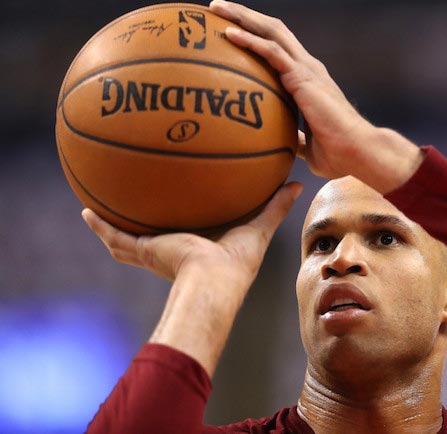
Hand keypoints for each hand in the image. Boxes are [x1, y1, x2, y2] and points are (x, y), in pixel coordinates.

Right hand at [82, 182, 301, 284]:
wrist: (214, 280)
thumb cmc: (238, 262)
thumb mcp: (258, 226)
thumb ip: (275, 206)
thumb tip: (296, 184)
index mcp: (197, 247)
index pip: (184, 233)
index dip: (180, 223)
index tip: (180, 208)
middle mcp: (171, 250)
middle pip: (152, 237)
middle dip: (143, 226)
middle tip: (137, 205)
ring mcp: (153, 251)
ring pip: (127, 239)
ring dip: (114, 226)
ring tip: (100, 208)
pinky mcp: (142, 249)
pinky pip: (114, 237)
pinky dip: (99, 226)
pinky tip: (86, 211)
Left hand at [209, 1, 422, 192]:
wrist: (357, 152)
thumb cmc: (338, 154)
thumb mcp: (308, 146)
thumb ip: (295, 138)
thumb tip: (282, 144)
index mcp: (308, 79)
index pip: (279, 48)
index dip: (256, 36)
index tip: (229, 31)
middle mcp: (308, 67)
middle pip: (272, 30)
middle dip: (245, 15)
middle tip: (216, 8)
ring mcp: (306, 69)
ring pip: (271, 31)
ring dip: (242, 17)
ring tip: (216, 8)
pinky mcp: (303, 76)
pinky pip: (271, 51)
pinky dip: (249, 40)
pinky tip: (229, 34)